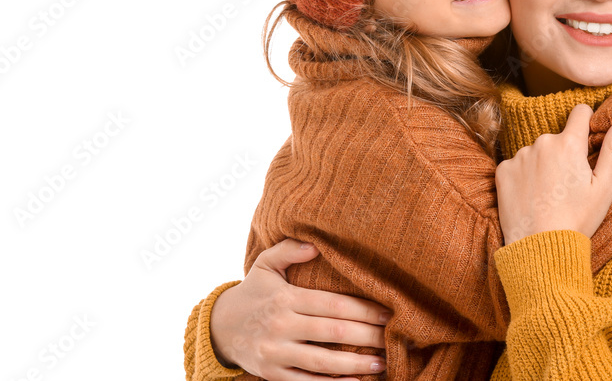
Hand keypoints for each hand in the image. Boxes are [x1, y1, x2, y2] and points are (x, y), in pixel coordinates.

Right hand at [210, 238, 389, 379]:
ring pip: (322, 361)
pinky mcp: (272, 374)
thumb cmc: (253, 292)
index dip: (363, 309)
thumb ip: (289, 250)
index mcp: (285, 298)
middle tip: (392, 339)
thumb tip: (315, 244)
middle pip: (333, 332)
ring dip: (355, 364)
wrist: (219, 327)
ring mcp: (276, 353)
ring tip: (381, 363)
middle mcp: (281, 326)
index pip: (332, 304)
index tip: (388, 312)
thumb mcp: (265, 265)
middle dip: (367, 337)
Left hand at [495, 105, 611, 245]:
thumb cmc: (578, 219)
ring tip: (548, 195)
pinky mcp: (502, 170)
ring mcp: (519, 156)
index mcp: (568, 143)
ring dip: (543, 165)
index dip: (587, 122)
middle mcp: (541, 142)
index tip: (588, 139)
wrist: (540, 248)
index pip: (580, 112)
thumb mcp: (605, 187)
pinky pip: (517, 165)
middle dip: (563, 153)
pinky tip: (531, 198)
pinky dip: (524, 177)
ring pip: (536, 152)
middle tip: (568, 184)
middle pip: (557, 138)